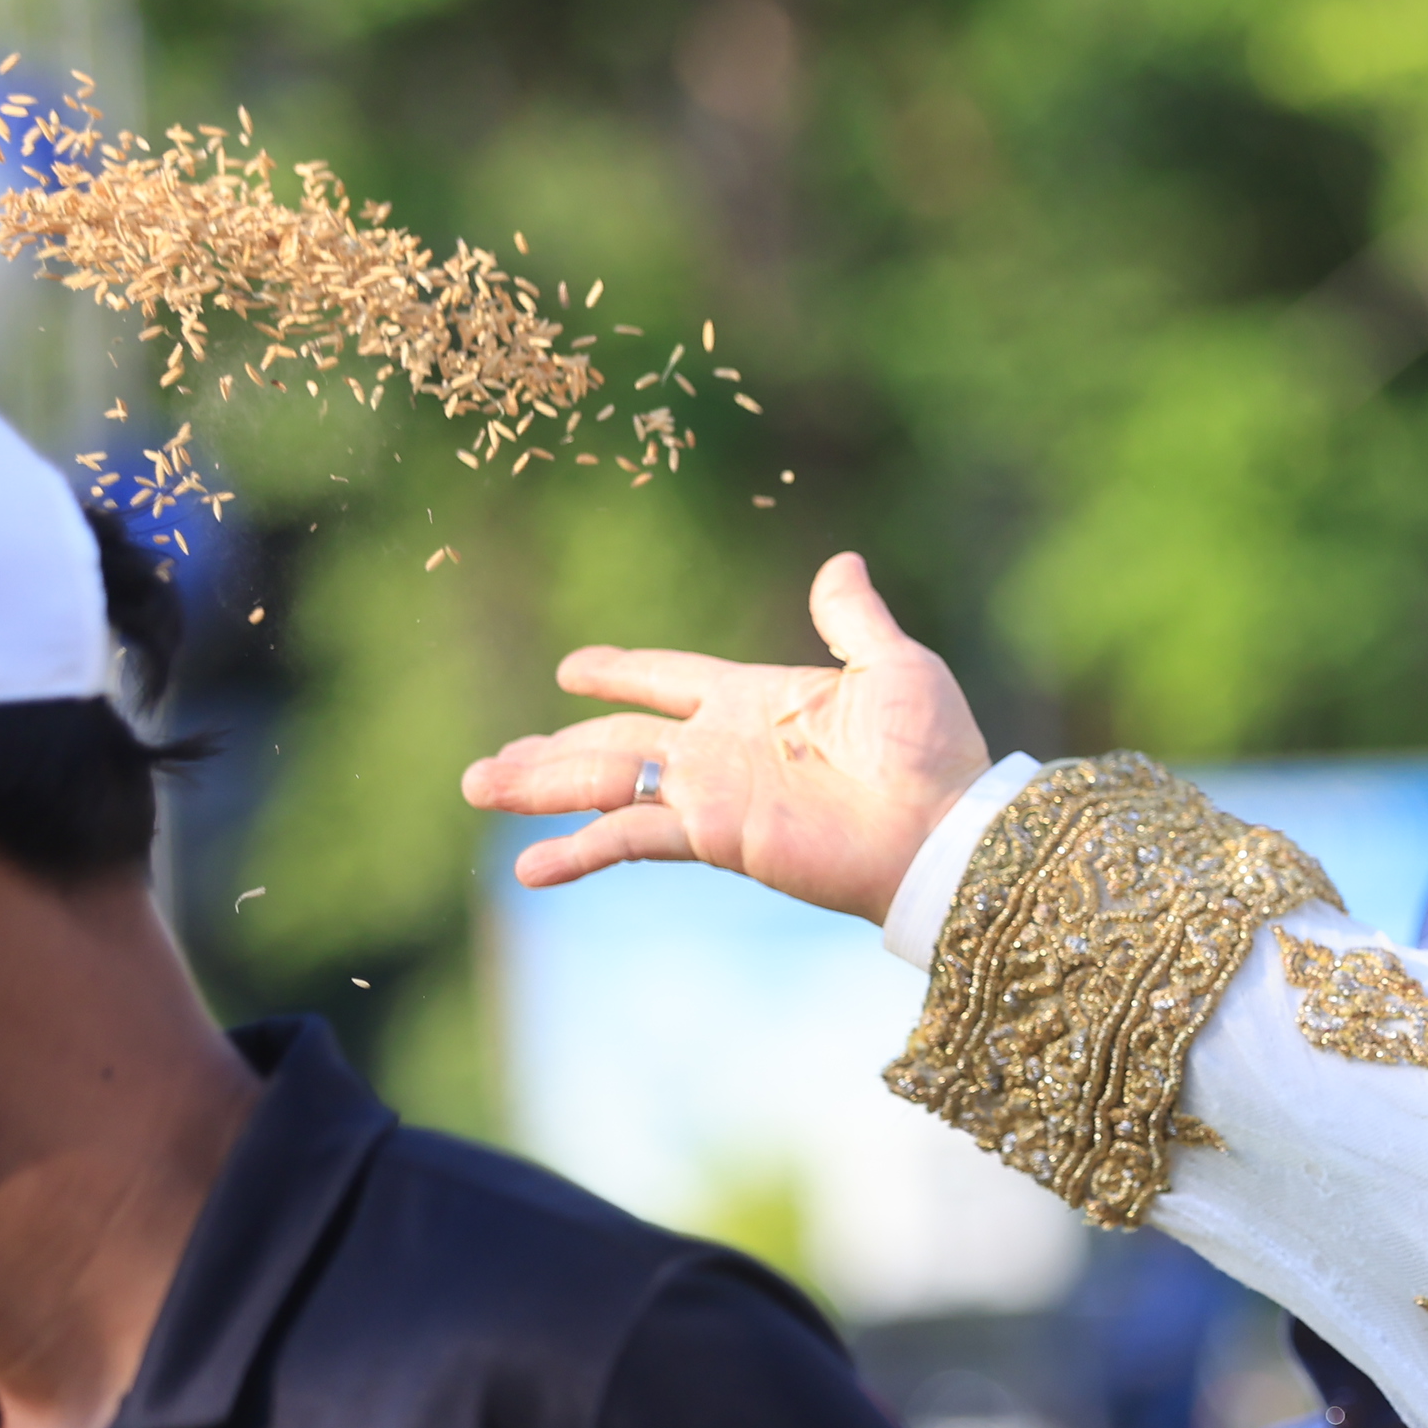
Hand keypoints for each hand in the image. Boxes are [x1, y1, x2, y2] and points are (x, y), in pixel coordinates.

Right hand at [460, 552, 995, 922]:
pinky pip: (631, 839)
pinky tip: (528, 867)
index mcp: (755, 699)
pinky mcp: (714, 836)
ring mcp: (713, 794)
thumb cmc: (933, 751)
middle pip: (615, 743)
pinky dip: (579, 851)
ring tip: (480, 787)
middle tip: (490, 762)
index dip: (622, 674)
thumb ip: (852, 618)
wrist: (946, 826)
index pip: (669, 680)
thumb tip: (842, 561)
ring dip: (540, 786)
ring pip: (605, 783)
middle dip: (552, 749)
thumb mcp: (894, 665)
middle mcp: (722, 749)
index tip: (574, 670)